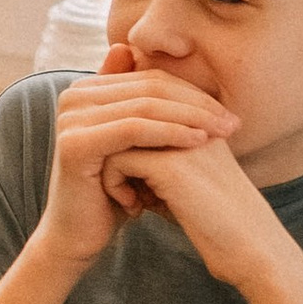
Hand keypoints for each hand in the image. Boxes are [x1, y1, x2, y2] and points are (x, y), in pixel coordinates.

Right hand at [32, 43, 239, 274]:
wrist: (80, 235)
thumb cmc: (113, 192)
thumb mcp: (133, 146)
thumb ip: (143, 109)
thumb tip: (155, 68)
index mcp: (84, 90)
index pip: (150, 79)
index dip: (192, 93)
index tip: (227, 112)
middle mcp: (72, 97)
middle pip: (149, 89)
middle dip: (196, 105)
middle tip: (232, 122)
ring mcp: (70, 118)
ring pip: (145, 108)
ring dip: (190, 118)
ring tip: (222, 133)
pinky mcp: (75, 143)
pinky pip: (134, 130)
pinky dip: (170, 133)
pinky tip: (198, 142)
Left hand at [108, 131, 297, 296]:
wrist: (253, 253)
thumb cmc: (215, 227)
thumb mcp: (182, 187)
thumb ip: (152, 167)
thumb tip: (112, 158)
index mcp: (201, 122)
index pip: (146, 106)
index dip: (127, 140)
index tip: (128, 177)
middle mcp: (194, 123)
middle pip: (129, 117)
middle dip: (116, 152)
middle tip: (125, 190)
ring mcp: (184, 141)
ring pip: (118, 136)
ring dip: (113, 169)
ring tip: (130, 200)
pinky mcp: (171, 166)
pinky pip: (117, 160)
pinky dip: (114, 185)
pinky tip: (134, 210)